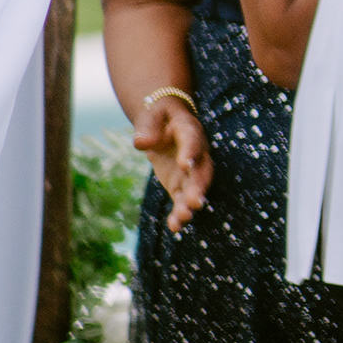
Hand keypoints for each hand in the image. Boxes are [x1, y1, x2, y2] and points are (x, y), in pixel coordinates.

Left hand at [132, 93, 211, 235]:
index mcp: (189, 130)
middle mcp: (196, 152)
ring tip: (183, 219)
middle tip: (194, 202)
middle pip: (201, 170)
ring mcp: (190, 170)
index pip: (192, 140)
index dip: (190, 152)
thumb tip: (141, 143)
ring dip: (190, 204)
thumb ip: (147, 127)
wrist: (166, 123)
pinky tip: (174, 227)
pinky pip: (182, 199)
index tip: (185, 164)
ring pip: (194, 188)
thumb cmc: (159, 116)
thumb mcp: (151, 115)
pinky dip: (180, 213)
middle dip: (198, 187)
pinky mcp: (181, 184)